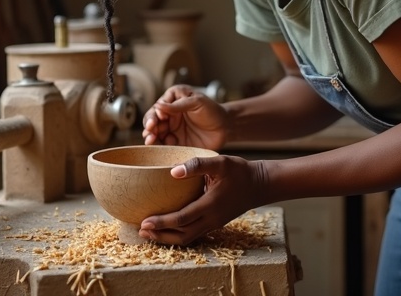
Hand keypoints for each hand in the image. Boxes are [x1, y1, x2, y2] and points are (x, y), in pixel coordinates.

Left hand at [139, 154, 268, 244]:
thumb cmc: (239, 171)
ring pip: (187, 238)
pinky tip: (168, 229)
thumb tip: (173, 171)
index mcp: (210, 204)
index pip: (182, 219)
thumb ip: (197, 164)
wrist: (260, 184)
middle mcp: (211, 218)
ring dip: (167, 238)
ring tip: (150, 233)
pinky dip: (178, 235)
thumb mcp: (220, 162)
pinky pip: (194, 234)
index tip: (145, 222)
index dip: (162, 223)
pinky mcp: (215, 223)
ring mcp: (214, 223)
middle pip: (181, 235)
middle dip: (160, 235)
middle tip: (140, 231)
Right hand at [142, 85, 228, 149]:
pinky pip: (164, 146)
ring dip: (151, 138)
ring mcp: (172, 129)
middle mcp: (169, 114)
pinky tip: (161, 149)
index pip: (158, 107)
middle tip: (150, 133)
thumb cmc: (213, 110)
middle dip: (149, 127)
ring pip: (155, 134)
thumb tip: (158, 105)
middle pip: (153, 121)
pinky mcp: (176, 142)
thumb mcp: (197, 102)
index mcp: (173, 99)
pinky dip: (159, 148)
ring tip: (150, 141)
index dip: (154, 114)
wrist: (225, 127)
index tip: (157, 120)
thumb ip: (178, 105)